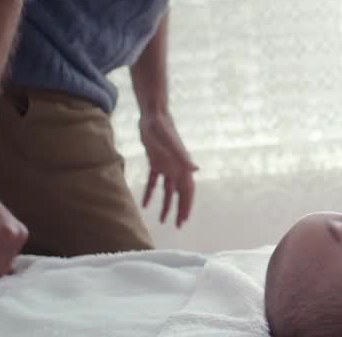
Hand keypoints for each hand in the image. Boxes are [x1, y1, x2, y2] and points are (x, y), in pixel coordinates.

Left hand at [139, 111, 198, 227]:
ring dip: (166, 204)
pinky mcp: (155, 162)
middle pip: (180, 193)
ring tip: (162, 220)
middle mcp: (176, 167)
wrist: (153, 115)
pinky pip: (154, 181)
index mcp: (182, 165)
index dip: (187, 205)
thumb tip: (196, 170)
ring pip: (168, 190)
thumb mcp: (171, 142)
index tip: (184, 220)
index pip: (187, 190)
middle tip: (178, 226)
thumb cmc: (162, 127)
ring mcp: (166, 165)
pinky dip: (150, 192)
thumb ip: (182, 156)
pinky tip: (145, 204)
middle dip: (180, 209)